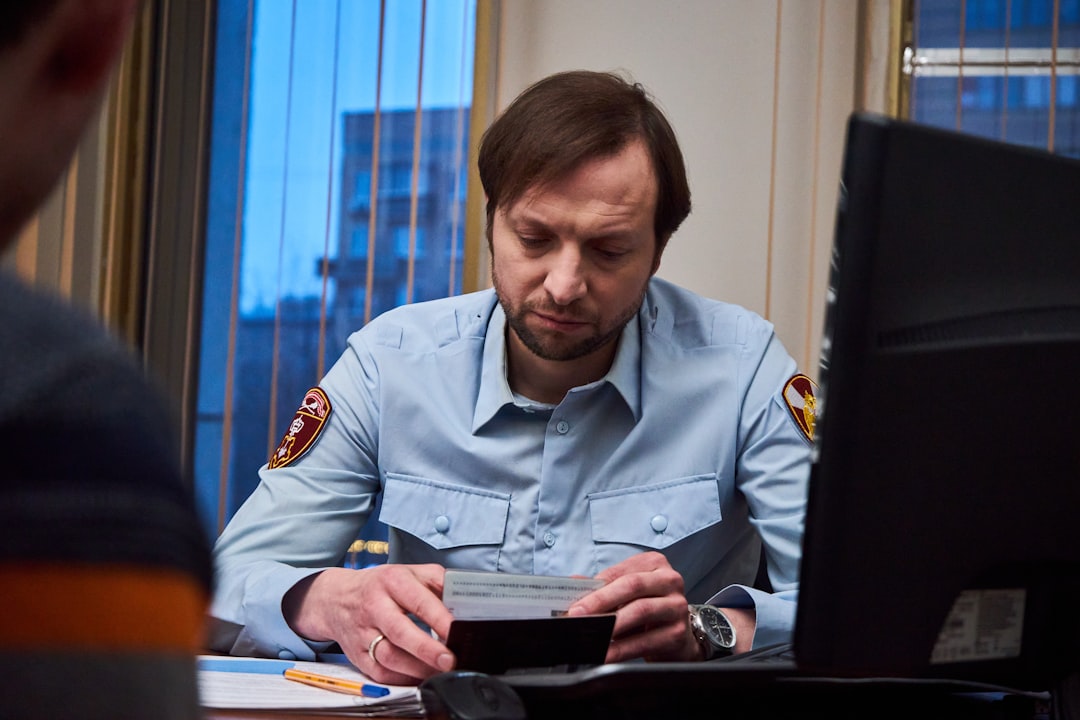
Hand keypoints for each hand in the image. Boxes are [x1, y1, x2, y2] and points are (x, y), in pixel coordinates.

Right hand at [282, 564, 455, 684]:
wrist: (336, 598)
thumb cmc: (381, 585)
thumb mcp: (410, 572)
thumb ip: (439, 582)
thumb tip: (465, 601)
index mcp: (392, 581)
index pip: (418, 601)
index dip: (440, 619)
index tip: (458, 632)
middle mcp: (375, 606)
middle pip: (400, 632)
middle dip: (428, 649)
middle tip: (450, 660)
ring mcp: (363, 632)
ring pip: (389, 657)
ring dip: (418, 668)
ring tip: (440, 671)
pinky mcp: (357, 655)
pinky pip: (379, 673)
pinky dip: (402, 678)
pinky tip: (419, 676)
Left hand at [566, 551, 699, 662]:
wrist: (678, 636)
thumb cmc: (648, 610)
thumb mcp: (626, 595)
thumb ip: (602, 588)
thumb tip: (572, 586)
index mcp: (653, 563)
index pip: (619, 573)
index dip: (594, 588)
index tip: (574, 603)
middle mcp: (669, 580)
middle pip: (631, 586)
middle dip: (600, 602)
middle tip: (578, 616)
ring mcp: (676, 605)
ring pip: (640, 611)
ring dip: (611, 625)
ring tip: (591, 634)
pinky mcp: (678, 632)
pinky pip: (645, 641)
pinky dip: (622, 650)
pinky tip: (607, 654)